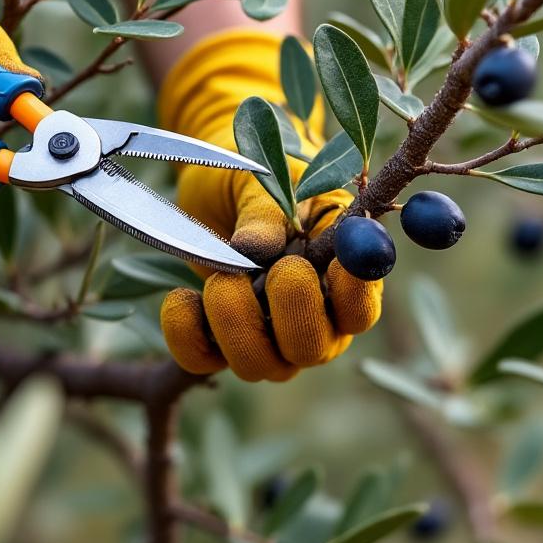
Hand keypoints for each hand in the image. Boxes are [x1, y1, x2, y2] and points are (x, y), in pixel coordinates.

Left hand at [156, 31, 382, 381]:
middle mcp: (312, 318)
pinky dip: (187, 334)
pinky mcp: (217, 341)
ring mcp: (266, 337)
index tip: (326, 264)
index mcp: (340, 277)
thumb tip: (255, 249)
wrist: (219, 181)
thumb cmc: (260, 177)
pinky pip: (203, 361)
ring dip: (236, 324)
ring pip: (262, 365)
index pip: (361, 310)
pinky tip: (181, 296)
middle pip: (314, 349)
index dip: (350, 297)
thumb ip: (267, 214)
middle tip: (276, 270)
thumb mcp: (266, 181)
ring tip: (220, 279)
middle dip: (292, 313)